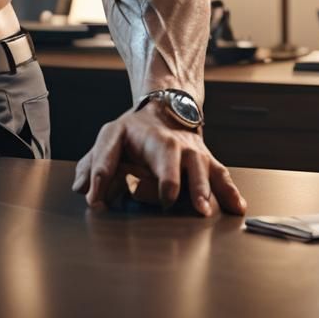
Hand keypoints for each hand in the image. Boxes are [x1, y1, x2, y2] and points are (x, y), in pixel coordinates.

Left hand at [72, 101, 246, 216]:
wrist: (165, 109)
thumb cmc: (133, 134)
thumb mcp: (109, 141)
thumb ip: (93, 165)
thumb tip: (82, 191)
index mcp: (126, 132)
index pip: (109, 149)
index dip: (101, 174)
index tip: (95, 200)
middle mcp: (160, 139)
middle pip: (165, 153)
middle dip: (168, 177)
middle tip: (168, 197)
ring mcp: (186, 148)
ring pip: (197, 164)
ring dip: (201, 186)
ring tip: (202, 208)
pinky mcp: (205, 158)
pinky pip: (220, 174)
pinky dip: (230, 191)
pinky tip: (236, 208)